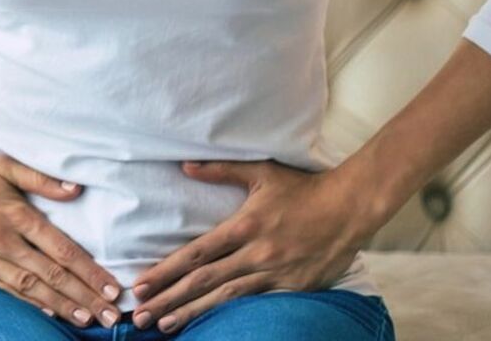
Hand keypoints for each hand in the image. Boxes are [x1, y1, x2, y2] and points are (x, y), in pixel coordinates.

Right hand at [0, 153, 126, 328]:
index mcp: (16, 214)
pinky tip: (44, 315)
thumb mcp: (0, 165)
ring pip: (30, 288)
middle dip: (86, 296)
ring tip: (86, 320)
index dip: (90, 271)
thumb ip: (40, 179)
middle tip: (112, 315)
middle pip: (52, 274)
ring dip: (61, 305)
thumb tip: (77, 189)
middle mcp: (4, 240)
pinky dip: (25, 305)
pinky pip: (1, 291)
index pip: (63, 249)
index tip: (113, 288)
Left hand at [126, 159, 377, 333]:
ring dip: (192, 313)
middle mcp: (256, 254)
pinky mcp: (293, 288)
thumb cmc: (303, 187)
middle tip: (139, 315)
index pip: (195, 254)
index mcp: (244, 226)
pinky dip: (231, 316)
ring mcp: (275, 274)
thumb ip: (221, 171)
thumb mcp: (261, 171)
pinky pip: (256, 304)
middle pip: (203, 281)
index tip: (140, 284)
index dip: (165, 271)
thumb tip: (185, 166)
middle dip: (168, 299)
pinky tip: (211, 326)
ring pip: (225, 299)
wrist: (351, 207)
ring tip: (164, 325)